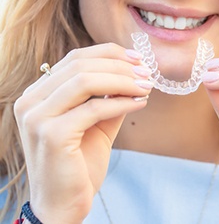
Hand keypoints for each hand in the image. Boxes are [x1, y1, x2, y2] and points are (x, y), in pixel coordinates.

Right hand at [14, 43, 152, 223]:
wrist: (63, 206)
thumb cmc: (79, 163)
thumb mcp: (96, 121)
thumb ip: (109, 95)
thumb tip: (135, 71)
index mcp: (37, 93)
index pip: (75, 58)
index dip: (109, 53)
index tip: (137, 58)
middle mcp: (30, 101)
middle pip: (80, 65)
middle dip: (120, 65)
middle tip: (147, 73)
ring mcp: (37, 117)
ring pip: (86, 81)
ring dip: (123, 80)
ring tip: (146, 86)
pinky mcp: (52, 135)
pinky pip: (95, 108)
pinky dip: (122, 102)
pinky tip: (140, 103)